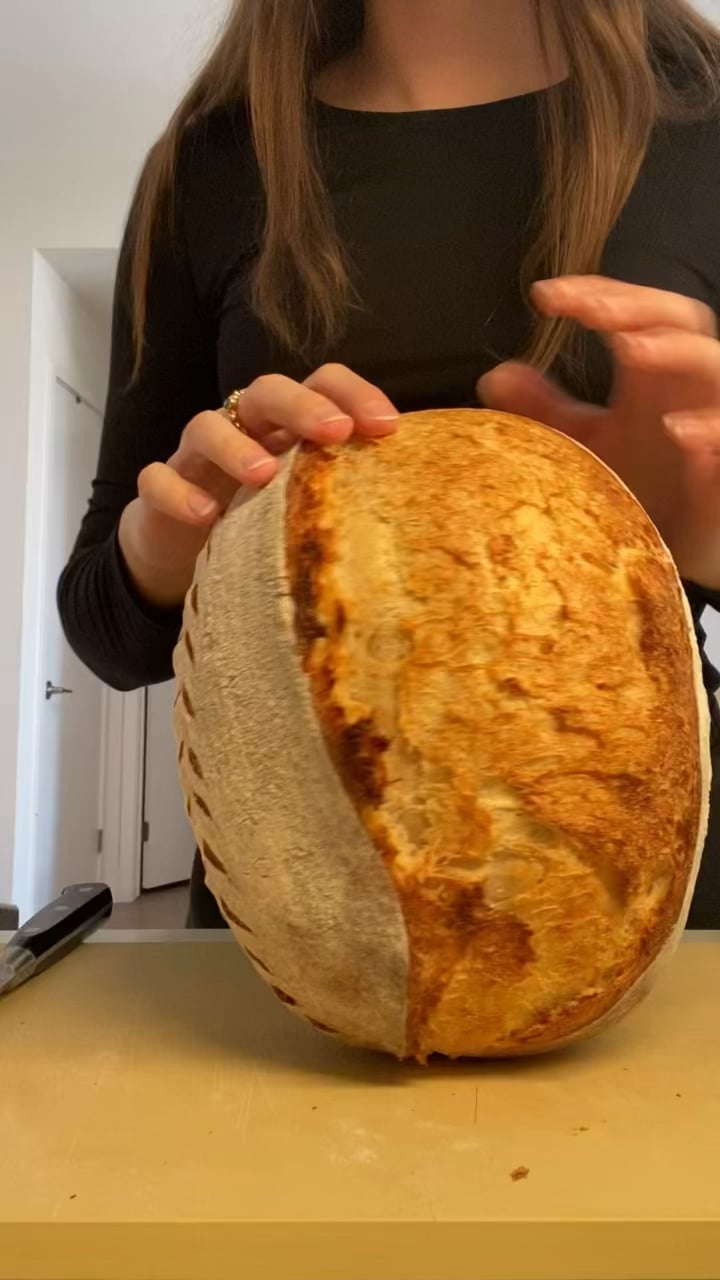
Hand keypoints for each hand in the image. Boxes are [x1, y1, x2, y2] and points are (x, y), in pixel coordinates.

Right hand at [119, 365, 397, 607]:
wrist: (186, 563)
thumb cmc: (262, 527)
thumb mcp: (311, 507)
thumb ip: (355, 494)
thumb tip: (428, 504)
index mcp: (287, 427)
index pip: (322, 385)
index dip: (355, 394)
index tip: (389, 426)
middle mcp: (243, 430)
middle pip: (265, 391)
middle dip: (301, 405)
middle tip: (334, 431)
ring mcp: (196, 460)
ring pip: (205, 426)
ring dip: (235, 445)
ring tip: (263, 475)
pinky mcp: (159, 494)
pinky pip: (158, 480)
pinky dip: (178, 492)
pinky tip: (205, 514)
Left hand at [479, 277, 719, 589]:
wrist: (681, 542)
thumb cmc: (645, 485)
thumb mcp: (587, 443)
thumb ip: (546, 409)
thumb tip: (494, 377)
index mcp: (654, 372)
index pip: (635, 313)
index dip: (597, 294)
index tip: (545, 296)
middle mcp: (687, 386)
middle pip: (680, 320)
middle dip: (639, 307)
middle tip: (592, 311)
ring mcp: (714, 419)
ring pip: (715, 366)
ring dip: (676, 352)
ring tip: (631, 350)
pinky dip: (710, 430)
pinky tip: (676, 431)